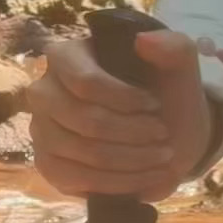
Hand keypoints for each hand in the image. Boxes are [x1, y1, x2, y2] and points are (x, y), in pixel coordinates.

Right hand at [26, 29, 222, 201]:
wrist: (166, 134)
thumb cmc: (165, 93)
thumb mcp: (180, 67)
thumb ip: (174, 47)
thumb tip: (143, 40)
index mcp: (67, 56)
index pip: (85, 82)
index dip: (124, 99)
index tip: (156, 105)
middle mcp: (44, 91)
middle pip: (85, 120)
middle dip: (133, 132)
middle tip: (163, 135)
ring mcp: (41, 129)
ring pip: (84, 153)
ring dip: (132, 159)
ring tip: (162, 156)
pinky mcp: (48, 164)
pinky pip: (76, 179)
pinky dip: (119, 182)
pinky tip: (146, 176)